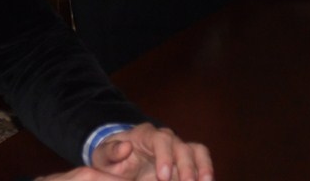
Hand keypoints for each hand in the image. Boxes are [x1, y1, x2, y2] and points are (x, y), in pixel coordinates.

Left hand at [91, 123, 211, 180]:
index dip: (165, 156)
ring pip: (197, 151)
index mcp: (145, 134)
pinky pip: (201, 162)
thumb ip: (111, 152)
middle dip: (186, 166)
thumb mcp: (103, 156)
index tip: (163, 176)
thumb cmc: (111, 158)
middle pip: (182, 146)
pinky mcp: (186, 162)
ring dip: (204, 167)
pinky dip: (206, 172)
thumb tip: (125, 146)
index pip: (160, 139)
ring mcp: (178, 149)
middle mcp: (165, 138)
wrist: (119, 160)